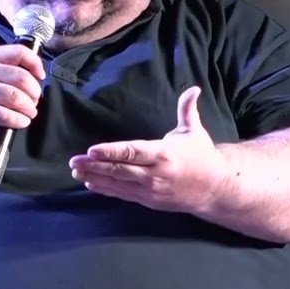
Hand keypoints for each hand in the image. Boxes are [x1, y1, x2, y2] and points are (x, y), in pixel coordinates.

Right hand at [0, 45, 45, 130]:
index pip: (19, 53)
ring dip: (28, 107)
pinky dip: (16, 120)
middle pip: (21, 78)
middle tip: (34, 100)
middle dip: (34, 91)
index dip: (35, 64)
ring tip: (30, 113)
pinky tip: (21, 122)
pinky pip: (3, 115)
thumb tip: (24, 76)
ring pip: (14, 97)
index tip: (40, 76)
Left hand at [69, 86, 229, 214]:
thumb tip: (194, 88)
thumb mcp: (195, 131)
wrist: (215, 189)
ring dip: (95, 177)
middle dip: (95, 165)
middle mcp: (155, 174)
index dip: (110, 151)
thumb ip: (187, 110)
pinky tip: (91, 183)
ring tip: (76, 171)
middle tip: (74, 161)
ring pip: (118, 184)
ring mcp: (151, 190)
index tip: (91, 150)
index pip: (132, 152)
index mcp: (164, 154)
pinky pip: (123, 194)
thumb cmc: (202, 156)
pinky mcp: (149, 200)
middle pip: (119, 169)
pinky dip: (106, 189)